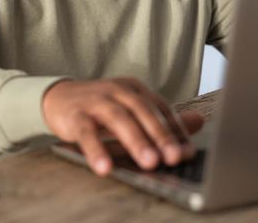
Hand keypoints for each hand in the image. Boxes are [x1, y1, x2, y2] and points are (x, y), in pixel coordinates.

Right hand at [42, 77, 204, 176]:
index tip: (187, 152)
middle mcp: (117, 90)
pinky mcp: (75, 115)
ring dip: (135, 141)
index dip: (175, 130)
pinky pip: (87, 133)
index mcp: (135, 89)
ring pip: (119, 119)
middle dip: (160, 135)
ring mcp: (95, 100)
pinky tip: (105, 167)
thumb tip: (199, 122)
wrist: (57, 98)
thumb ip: (162, 119)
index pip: (161, 108)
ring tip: (149, 162)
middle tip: (173, 157)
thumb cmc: (100, 108)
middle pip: (143, 111)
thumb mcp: (132, 110)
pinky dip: (96, 150)